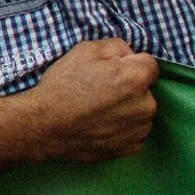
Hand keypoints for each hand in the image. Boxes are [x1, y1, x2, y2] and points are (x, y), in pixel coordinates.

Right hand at [30, 39, 158, 163]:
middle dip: (129, 87)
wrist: (46, 125)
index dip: (129, 63)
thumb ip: (116, 46)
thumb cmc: (64, 85)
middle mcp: (146, 106)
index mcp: (136, 78)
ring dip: (127, 108)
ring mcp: (140, 130)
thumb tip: (129, 54)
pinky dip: (123, 128)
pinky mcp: (132, 148)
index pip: (149, 63)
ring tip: (98, 109)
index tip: (110, 70)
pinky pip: (134, 131)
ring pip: (140, 111)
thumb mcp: (85, 50)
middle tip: (101, 90)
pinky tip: (101, 124)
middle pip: (145, 89)